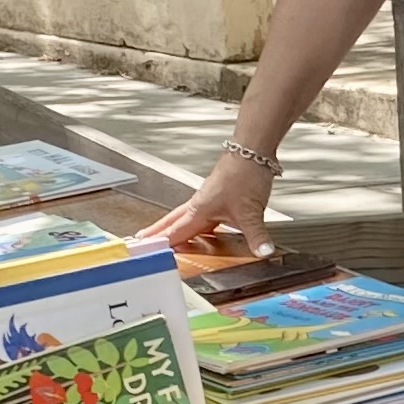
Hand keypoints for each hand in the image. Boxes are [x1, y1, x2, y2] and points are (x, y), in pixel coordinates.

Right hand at [138, 149, 274, 256]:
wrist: (253, 151)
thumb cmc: (245, 174)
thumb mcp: (252, 212)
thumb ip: (257, 236)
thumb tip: (263, 253)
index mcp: (199, 210)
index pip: (175, 232)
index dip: (161, 244)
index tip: (146, 252)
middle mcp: (200, 204)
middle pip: (172, 221)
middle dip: (157, 232)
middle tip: (141, 239)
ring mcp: (207, 197)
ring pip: (185, 215)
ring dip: (174, 226)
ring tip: (166, 235)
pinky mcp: (218, 194)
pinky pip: (200, 212)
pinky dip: (194, 221)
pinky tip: (203, 226)